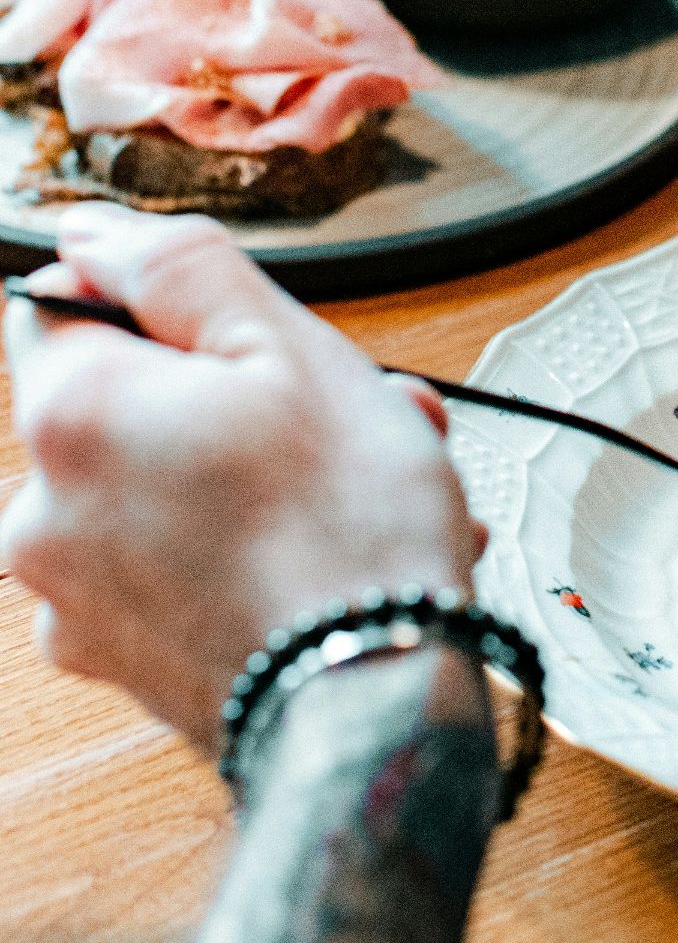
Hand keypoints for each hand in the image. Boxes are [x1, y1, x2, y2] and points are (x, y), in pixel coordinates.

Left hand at [1, 204, 481, 751]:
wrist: (374, 707)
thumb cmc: (350, 533)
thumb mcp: (292, 350)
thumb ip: (179, 269)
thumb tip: (91, 234)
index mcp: (71, 414)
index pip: (66, 305)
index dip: (170, 310)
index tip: (249, 344)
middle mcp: (38, 510)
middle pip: (131, 409)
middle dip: (240, 407)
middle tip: (353, 424)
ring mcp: (73, 599)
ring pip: (164, 495)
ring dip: (258, 486)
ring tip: (367, 506)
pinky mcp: (119, 662)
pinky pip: (176, 576)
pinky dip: (244, 560)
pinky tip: (330, 566)